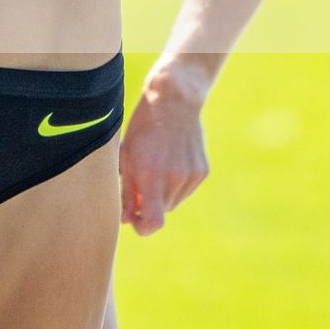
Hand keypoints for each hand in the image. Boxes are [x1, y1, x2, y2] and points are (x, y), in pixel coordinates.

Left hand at [118, 74, 209, 234]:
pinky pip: (185, 190)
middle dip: (149, 205)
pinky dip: (176, 184)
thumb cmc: (143, 128)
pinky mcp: (202, 171)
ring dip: (162, 194)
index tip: (135, 220)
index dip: (143, 227)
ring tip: (156, 167)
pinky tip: (170, 162)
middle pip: (162, 211)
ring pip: (173, 202)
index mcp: (152, 174)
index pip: (154, 222)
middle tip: (140, 182)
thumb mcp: (127, 157)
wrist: (173, 101)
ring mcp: (191, 175)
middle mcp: (175, 177)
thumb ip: (127, 192)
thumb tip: (127, 220)